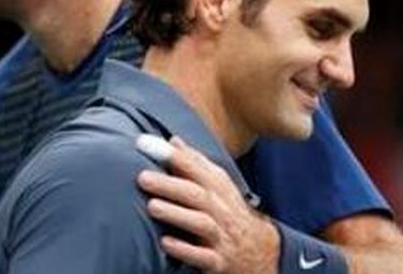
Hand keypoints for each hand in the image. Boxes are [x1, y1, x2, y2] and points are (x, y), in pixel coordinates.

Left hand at [137, 136, 279, 273]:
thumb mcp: (218, 186)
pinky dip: (186, 250)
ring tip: (152, 206)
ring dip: (177, 214)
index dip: (173, 156)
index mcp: (218, 188)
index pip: (196, 168)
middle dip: (170, 185)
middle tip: (142, 177)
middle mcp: (220, 210)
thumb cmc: (229, 212)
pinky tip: (166, 243)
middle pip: (196, 194)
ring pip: (200, 223)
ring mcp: (221, 236)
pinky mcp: (218, 261)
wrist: (260, 251)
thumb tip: (173, 141)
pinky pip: (204, 256)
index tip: (145, 144)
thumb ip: (194, 164)